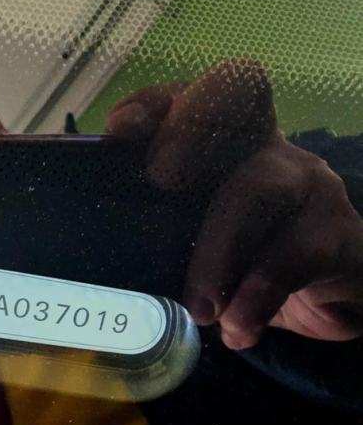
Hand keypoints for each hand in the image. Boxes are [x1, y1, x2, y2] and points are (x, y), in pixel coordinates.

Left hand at [106, 59, 362, 349]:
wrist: (315, 304)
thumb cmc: (232, 266)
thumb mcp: (180, 245)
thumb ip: (145, 232)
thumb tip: (87, 258)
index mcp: (214, 143)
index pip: (184, 97)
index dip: (152, 104)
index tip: (121, 132)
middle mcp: (261, 145)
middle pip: (232, 105)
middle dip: (189, 134)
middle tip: (162, 181)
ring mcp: (304, 181)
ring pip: (256, 189)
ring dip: (218, 252)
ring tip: (198, 309)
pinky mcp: (337, 230)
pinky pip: (294, 253)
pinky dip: (258, 295)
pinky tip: (238, 327)